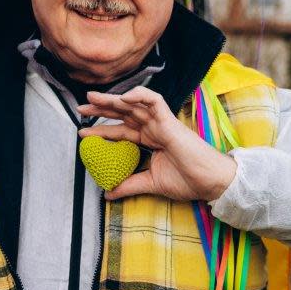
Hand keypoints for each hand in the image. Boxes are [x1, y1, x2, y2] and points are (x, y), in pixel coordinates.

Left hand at [77, 86, 236, 201]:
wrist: (209, 183)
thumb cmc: (187, 181)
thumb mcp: (151, 183)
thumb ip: (130, 185)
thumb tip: (108, 193)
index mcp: (149, 140)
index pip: (120, 131)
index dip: (100, 130)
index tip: (82, 133)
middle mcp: (153, 128)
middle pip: (123, 113)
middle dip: (101, 108)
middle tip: (81, 108)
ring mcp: (161, 122)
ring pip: (134, 103)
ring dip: (113, 99)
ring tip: (93, 98)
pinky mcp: (170, 121)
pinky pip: (155, 101)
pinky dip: (140, 96)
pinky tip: (123, 99)